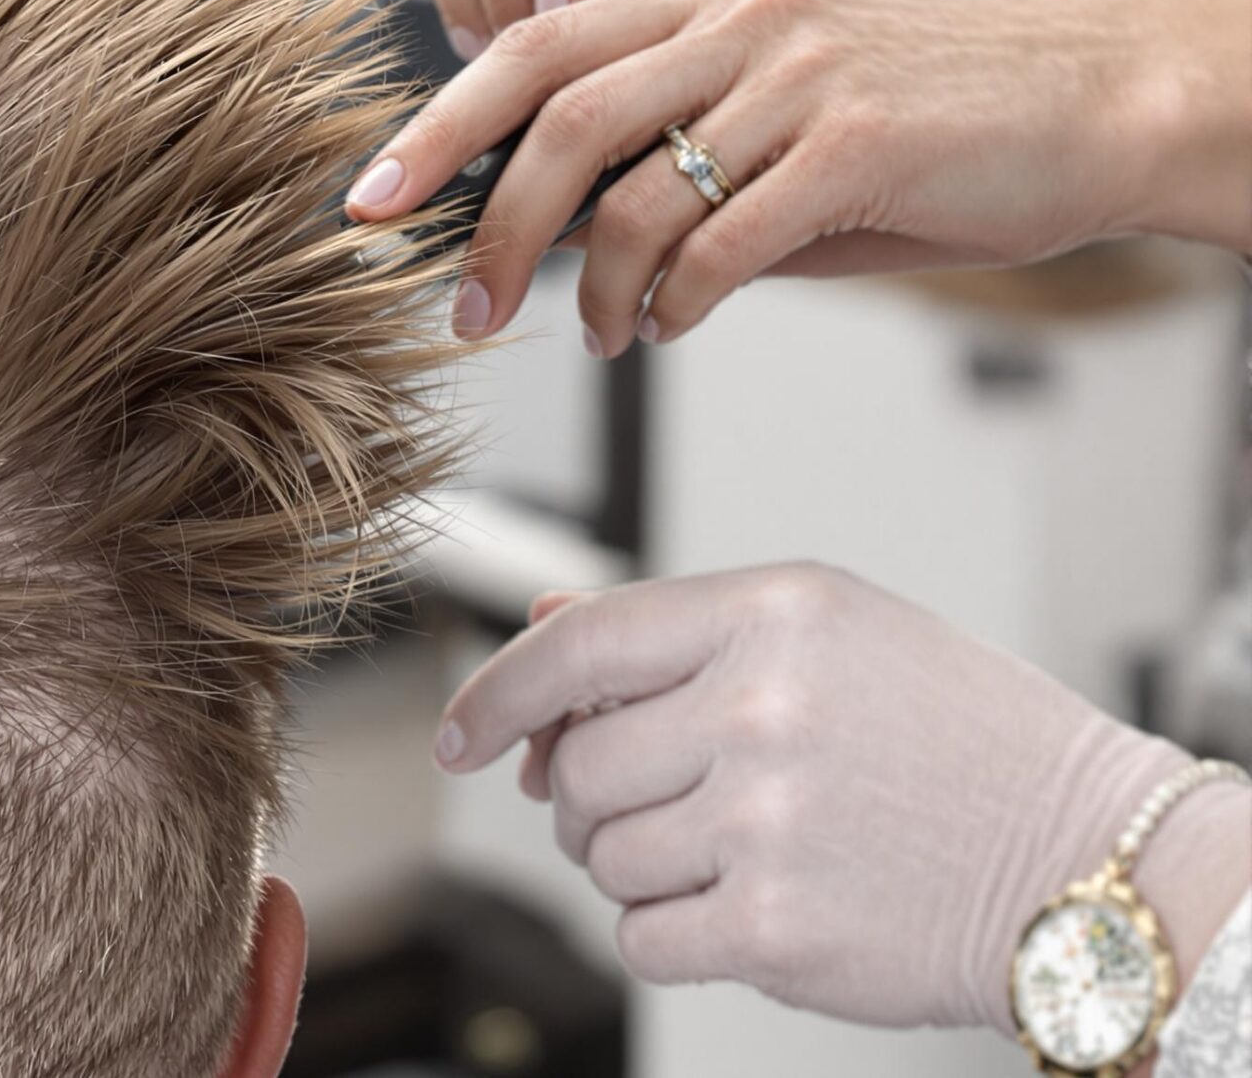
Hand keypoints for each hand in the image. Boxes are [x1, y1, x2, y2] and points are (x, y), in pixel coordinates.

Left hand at [344, 0, 1251, 350]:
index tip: (366, 201)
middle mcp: (737, 19)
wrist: (1098, 101)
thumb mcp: (781, 112)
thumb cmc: (931, 122)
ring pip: (632, 194)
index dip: (433, 127)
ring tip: (605, 337)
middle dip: (486, 230)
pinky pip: (721, 242)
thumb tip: (566, 247)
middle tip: (459, 312)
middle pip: (553, 122)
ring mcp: (797, 75)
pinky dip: (676, 303)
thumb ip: (674, 156)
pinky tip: (672, 327)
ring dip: (595, 289)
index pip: (526, 51)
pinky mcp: (858, 145)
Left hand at [437, 565, 1251, 1033]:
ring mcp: (768, 819)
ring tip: (734, 851)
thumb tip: (540, 628)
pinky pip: (642, 938)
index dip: (497, 694)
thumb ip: (678, 633)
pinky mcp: (776, 927)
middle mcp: (763, 706)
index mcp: (774, 613)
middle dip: (595, 798)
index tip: (459, 737)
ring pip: (600, 857)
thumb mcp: (835, 637)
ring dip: (639, 868)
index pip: (578, 644)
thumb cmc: (958, 742)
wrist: (1090, 862)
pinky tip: (745, 909)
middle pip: (580, 767)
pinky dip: (672, 935)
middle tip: (669, 806)